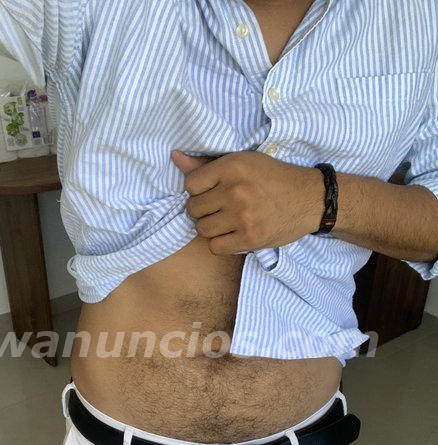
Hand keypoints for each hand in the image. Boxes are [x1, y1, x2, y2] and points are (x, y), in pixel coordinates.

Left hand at [171, 149, 323, 254]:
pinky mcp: (250, 238)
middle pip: (194, 209)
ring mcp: (243, 216)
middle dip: (204, 210)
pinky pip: (215, 247)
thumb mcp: (243, 162)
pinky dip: (221, 243)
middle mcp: (236, 190)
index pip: (190, 184)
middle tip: (222, 208)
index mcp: (232, 166)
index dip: (199, 190)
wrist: (309, 199)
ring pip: (202, 229)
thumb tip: (174, 157)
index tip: (214, 192)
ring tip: (228, 221)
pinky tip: (233, 234)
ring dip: (212, 227)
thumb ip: (206, 164)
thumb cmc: (273, 178)